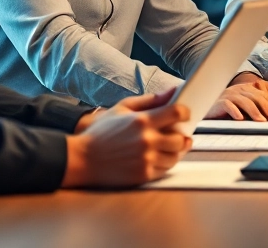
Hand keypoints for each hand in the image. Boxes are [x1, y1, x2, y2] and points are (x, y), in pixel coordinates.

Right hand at [62, 88, 191, 188]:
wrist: (82, 159)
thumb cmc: (101, 132)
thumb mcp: (122, 108)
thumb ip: (149, 99)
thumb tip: (172, 91)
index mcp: (142, 121)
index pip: (177, 113)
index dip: (185, 112)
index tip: (185, 114)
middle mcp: (146, 141)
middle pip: (181, 138)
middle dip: (182, 135)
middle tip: (178, 134)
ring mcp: (146, 160)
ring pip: (175, 156)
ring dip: (175, 151)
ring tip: (168, 146)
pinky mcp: (143, 175)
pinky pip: (165, 169)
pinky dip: (165, 163)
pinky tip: (158, 157)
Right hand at [207, 75, 267, 120]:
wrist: (208, 106)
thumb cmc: (229, 109)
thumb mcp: (245, 107)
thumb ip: (257, 107)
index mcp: (248, 89)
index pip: (265, 96)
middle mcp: (240, 90)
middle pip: (258, 97)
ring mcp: (230, 95)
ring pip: (245, 101)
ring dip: (255, 112)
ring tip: (262, 121)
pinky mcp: (220, 102)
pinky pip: (228, 105)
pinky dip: (235, 111)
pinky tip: (240, 119)